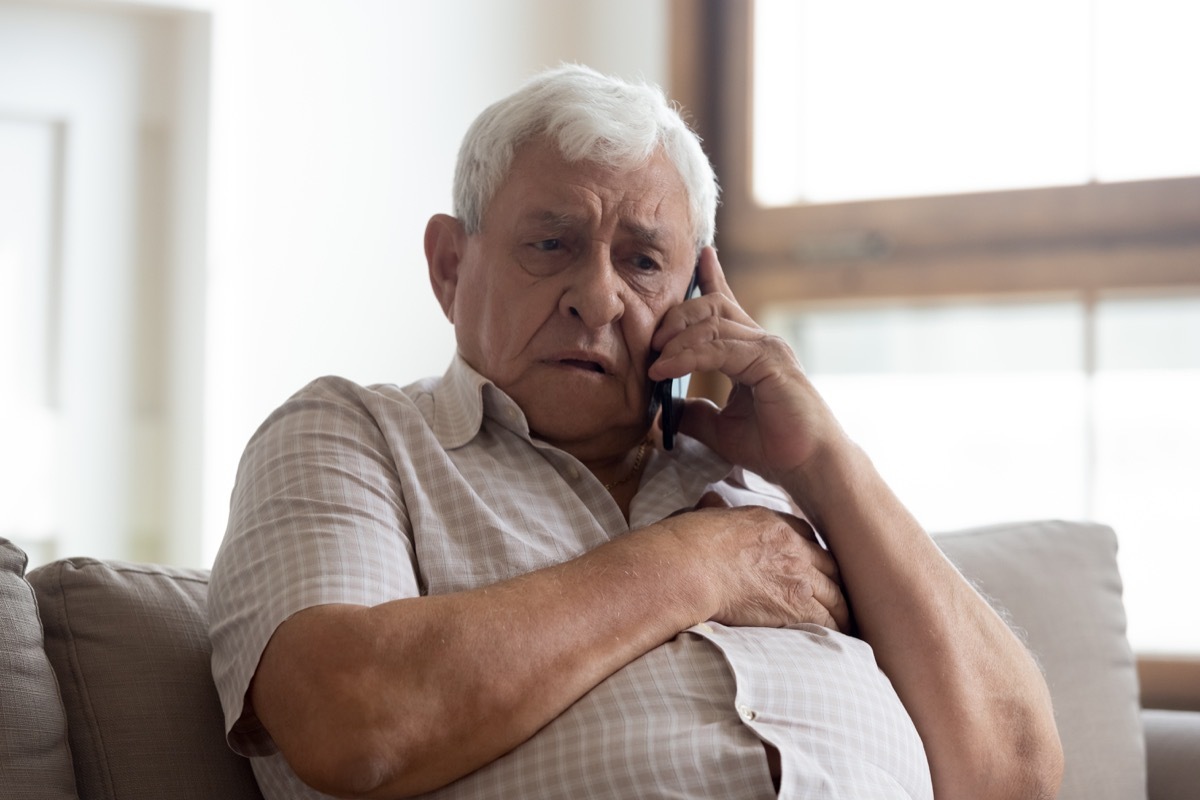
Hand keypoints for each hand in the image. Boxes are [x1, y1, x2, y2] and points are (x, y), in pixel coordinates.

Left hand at [648, 248, 847, 486]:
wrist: (810, 467)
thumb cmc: (775, 448)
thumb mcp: (721, 429)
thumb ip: (696, 413)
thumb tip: (666, 409)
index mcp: (751, 352)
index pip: (726, 305)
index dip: (711, 278)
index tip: (700, 257)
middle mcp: (761, 342)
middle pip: (711, 306)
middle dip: (676, 316)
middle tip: (651, 340)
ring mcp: (768, 347)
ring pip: (712, 323)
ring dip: (676, 340)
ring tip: (654, 361)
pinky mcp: (770, 361)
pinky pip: (720, 348)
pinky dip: (688, 356)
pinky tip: (665, 369)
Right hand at [664, 493, 850, 631]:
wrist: (691, 568)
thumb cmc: (688, 543)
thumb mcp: (705, 515)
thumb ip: (714, 510)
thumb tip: (709, 501)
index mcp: (771, 523)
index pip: (805, 535)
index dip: (811, 551)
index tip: (813, 564)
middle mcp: (791, 547)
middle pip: (827, 565)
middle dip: (834, 581)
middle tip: (837, 596)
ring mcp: (797, 576)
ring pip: (834, 594)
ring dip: (840, 609)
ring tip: (844, 623)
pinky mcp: (794, 606)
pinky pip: (826, 620)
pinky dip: (834, 629)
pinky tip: (837, 637)